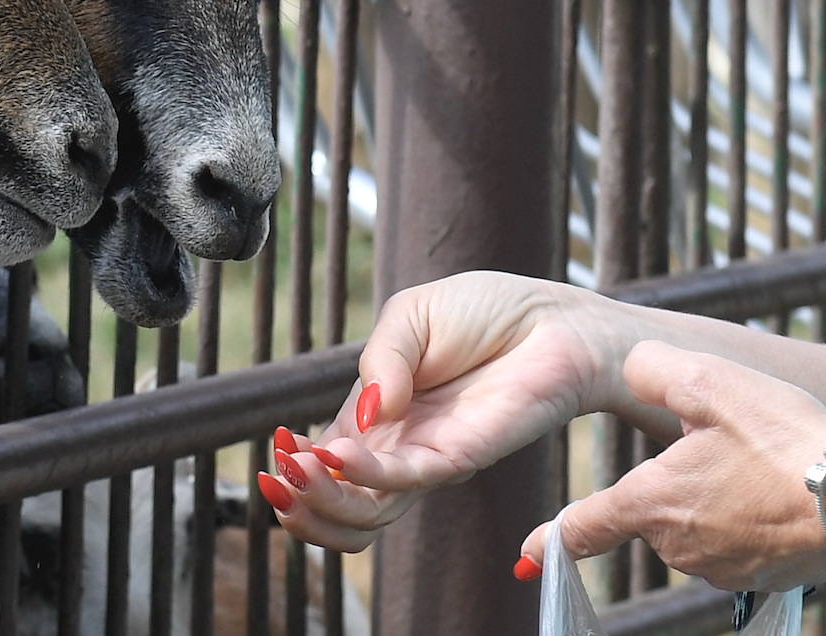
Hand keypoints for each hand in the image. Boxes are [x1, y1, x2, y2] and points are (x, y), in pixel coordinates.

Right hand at [263, 271, 628, 550]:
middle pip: (340, 505)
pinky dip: (366, 475)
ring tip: (298, 473)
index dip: (293, 468)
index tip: (276, 450)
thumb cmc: (486, 312)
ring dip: (324, 501)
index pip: (324, 464)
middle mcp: (398, 446)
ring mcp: (429, 457)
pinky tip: (338, 455)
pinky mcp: (462, 457)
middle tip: (276, 480)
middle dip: (299, 503)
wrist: (549, 317)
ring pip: (369, 512)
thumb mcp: (410, 316)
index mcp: (377, 416)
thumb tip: (364, 414)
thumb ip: (379, 362)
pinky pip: (407, 480)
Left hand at [518, 341, 825, 592]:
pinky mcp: (755, 575)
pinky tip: (774, 490)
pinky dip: (742, 518)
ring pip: (693, 524)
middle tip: (722, 445)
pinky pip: (732, 541)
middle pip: (651, 510)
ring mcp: (718, 567)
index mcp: (653, 502)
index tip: (529, 553)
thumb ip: (654, 371)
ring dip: (709, 497)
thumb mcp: (710, 382)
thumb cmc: (784, 441)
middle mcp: (677, 545)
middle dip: (670, 479)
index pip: (586, 526)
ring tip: (756, 465)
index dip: (553, 536)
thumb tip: (630, 368)